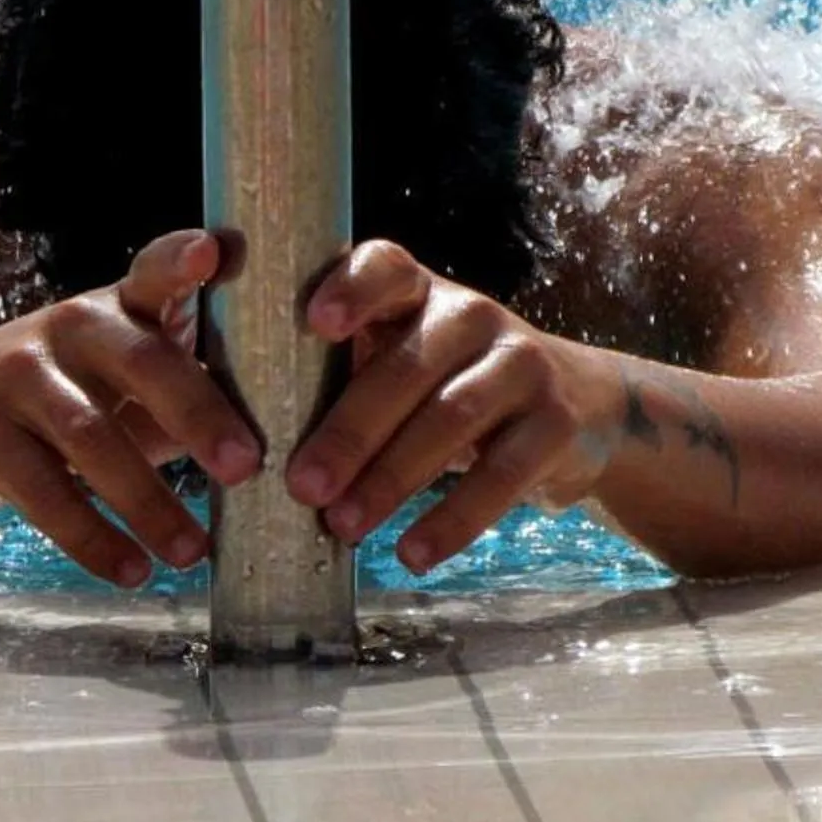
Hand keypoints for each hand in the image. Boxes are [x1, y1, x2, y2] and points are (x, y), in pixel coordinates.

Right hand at [0, 229, 262, 587]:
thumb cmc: (73, 389)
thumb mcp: (125, 369)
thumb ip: (193, 384)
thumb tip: (298, 440)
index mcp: (118, 304)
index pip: (153, 269)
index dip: (181, 259)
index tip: (214, 252)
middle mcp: (70, 326)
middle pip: (140, 360)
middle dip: (197, 413)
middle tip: (247, 467)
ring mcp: (20, 376)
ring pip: (91, 438)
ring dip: (148, 502)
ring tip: (195, 552)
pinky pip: (44, 494)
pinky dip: (93, 539)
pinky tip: (133, 570)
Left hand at [285, 241, 612, 573]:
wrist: (579, 404)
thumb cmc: (450, 384)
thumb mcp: (404, 357)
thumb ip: (339, 374)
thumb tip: (242, 441)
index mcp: (419, 292)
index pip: (387, 268)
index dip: (354, 289)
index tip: (317, 322)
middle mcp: (473, 314)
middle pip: (408, 366)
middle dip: (351, 430)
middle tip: (303, 486)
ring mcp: (522, 364)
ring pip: (452, 419)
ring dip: (392, 478)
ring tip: (344, 526)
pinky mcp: (556, 422)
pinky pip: (503, 474)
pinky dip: (455, 519)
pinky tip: (413, 553)